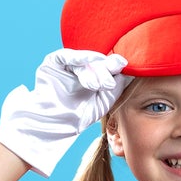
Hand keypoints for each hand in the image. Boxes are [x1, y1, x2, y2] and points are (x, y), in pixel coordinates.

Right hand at [0, 48, 128, 175]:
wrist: (56, 125)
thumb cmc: (79, 115)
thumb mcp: (103, 101)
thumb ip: (115, 86)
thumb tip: (127, 69)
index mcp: (93, 73)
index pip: (106, 65)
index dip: (115, 65)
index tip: (124, 66)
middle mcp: (81, 67)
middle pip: (97, 62)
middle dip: (104, 72)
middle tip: (108, 84)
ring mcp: (66, 64)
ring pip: (84, 61)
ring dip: (92, 72)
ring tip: (96, 86)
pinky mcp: (53, 62)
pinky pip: (66, 56)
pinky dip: (78, 57)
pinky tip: (88, 60)